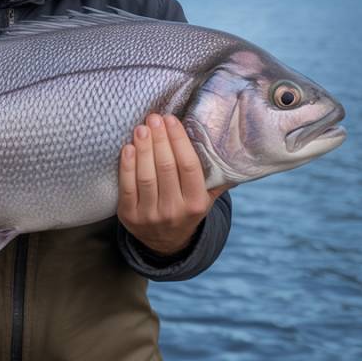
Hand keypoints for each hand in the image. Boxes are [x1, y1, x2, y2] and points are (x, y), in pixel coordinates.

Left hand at [117, 113, 232, 255]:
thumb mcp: (206, 197)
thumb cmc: (187, 207)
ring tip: (141, 128)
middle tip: (154, 118)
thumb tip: (235, 145)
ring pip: (146, 177)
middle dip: (160, 139)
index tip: (171, 120)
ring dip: (143, 149)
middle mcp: (175, 210)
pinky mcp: (130, 217)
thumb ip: (217, 176)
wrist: (166, 242)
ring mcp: (151, 215)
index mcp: (197, 203)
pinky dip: (127, 166)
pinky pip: (127, 187)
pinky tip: (128, 148)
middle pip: (166, 168)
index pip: (188, 166)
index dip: (179, 140)